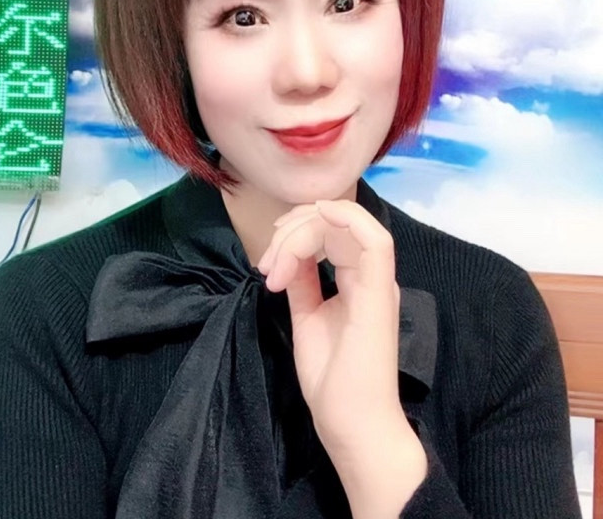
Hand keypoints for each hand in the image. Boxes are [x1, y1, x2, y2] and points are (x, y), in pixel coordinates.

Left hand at [257, 200, 425, 516]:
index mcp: (358, 281)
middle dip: (292, 230)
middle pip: (334, 223)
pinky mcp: (379, 293)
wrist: (351, 424)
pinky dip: (342, 220)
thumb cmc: (331, 379)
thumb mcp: (307, 317)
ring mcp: (378, 282)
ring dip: (301, 232)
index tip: (267, 260)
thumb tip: (288, 255)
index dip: (297, 230)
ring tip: (273, 268)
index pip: (332, 231)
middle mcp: (371, 275)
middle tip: (266, 264)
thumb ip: (303, 282)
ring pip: (346, 224)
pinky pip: (374, 241)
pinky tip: (308, 226)